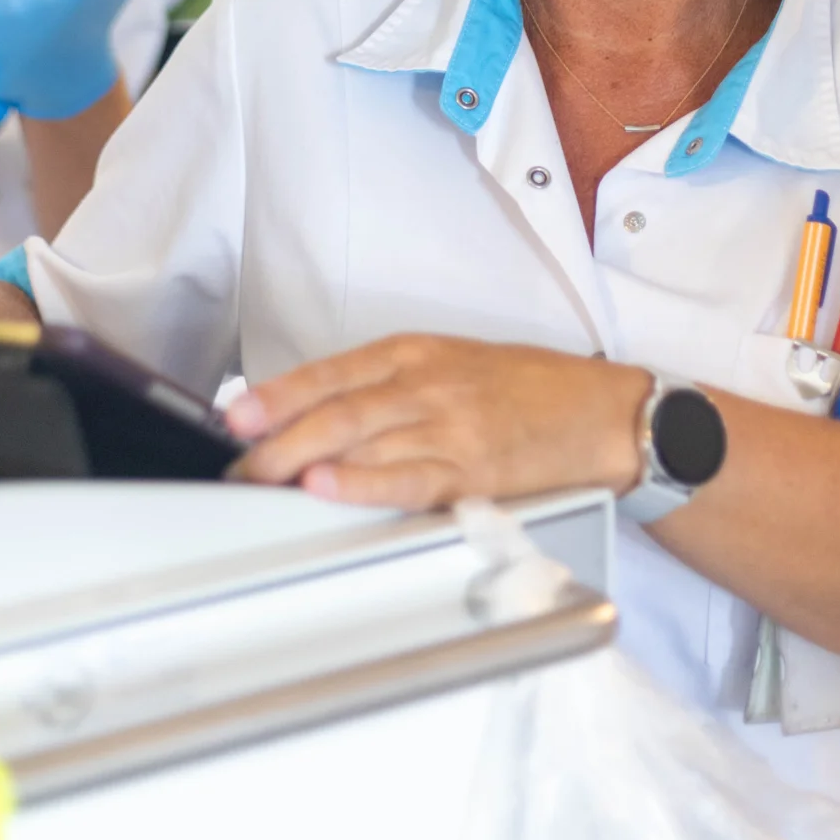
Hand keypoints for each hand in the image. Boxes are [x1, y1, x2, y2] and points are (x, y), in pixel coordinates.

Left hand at [225, 335, 647, 509]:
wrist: (602, 413)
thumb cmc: (529, 390)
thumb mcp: (453, 364)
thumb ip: (391, 385)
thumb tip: (320, 414)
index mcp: (416, 353)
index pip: (332, 372)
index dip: (279, 395)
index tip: (238, 416)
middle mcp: (426, 383)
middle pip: (335, 408)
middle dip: (277, 438)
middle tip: (237, 465)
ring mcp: (449, 426)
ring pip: (362, 439)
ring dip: (302, 462)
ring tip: (260, 481)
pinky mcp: (474, 471)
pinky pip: (408, 477)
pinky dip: (363, 481)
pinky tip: (327, 486)